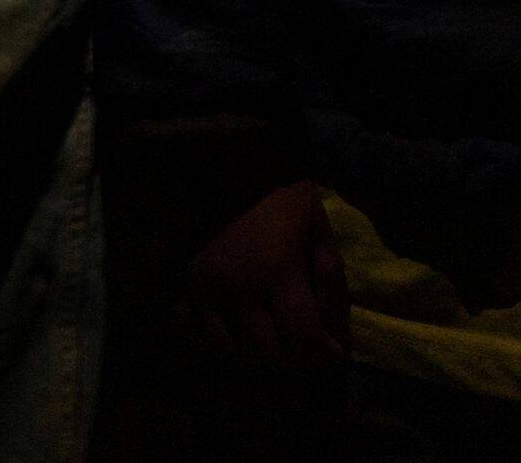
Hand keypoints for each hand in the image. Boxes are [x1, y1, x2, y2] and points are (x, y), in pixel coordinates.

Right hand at [187, 180, 351, 367]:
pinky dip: (225, 340)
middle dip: (294, 357)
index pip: (303, 334)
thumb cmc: (272, 190)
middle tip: (307, 348)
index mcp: (276, 269)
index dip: (323, 351)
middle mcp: (239, 289)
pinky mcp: (185, 287)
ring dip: (257, 354)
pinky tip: (241, 330)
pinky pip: (202, 332)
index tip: (334, 349)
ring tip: (275, 341)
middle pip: (268, 351)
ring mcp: (206, 290)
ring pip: (232, 349)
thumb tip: (335, 325)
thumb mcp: (314, 221)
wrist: (213, 162)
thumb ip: (328, 273)